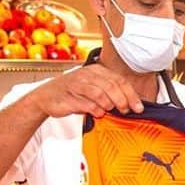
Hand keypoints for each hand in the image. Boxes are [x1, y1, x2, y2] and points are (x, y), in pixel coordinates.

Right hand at [29, 64, 143, 118]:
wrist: (45, 97)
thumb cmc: (73, 93)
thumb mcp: (93, 88)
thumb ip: (110, 92)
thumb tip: (131, 104)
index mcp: (96, 71)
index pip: (119, 81)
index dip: (131, 95)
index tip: (139, 107)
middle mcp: (86, 75)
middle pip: (112, 87)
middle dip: (123, 101)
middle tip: (125, 111)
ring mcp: (76, 84)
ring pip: (100, 94)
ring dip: (109, 105)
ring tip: (109, 110)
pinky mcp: (68, 96)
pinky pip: (87, 104)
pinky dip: (96, 110)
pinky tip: (97, 113)